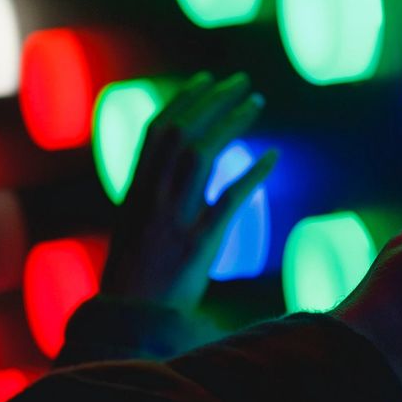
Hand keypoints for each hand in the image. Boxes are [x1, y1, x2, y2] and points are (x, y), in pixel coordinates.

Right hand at [100, 72, 276, 311]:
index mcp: (135, 191)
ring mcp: (174, 218)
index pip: (157, 131)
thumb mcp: (136, 227)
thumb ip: (155, 194)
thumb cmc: (134, 278)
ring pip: (202, 154)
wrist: (129, 322)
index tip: (207, 79)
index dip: (183, 100)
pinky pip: (229, 199)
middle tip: (240, 80)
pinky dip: (252, 173)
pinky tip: (273, 156)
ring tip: (256, 102)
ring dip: (231, 122)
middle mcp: (152, 197)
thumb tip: (182, 165)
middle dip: (211, 100)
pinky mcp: (199, 243)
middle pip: (182, 132)